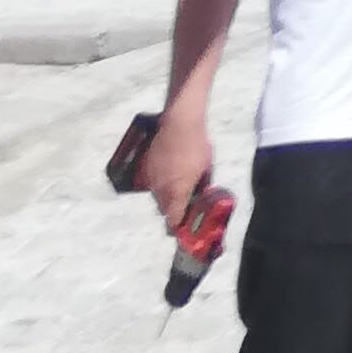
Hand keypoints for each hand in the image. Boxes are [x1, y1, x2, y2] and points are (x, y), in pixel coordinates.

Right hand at [139, 110, 213, 228]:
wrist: (179, 123)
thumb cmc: (196, 145)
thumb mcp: (206, 168)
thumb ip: (201, 186)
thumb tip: (201, 195)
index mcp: (178, 191)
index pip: (172, 219)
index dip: (176, 226)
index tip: (180, 229)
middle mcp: (161, 188)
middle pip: (163, 209)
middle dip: (172, 210)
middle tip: (182, 207)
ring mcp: (152, 178)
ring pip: (156, 196)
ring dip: (165, 197)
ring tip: (176, 187)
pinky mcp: (146, 167)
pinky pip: (152, 182)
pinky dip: (159, 183)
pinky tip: (168, 174)